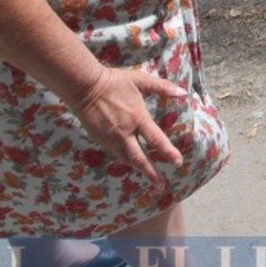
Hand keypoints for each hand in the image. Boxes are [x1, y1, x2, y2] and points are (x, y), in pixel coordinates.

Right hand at [66, 66, 186, 185]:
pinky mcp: (100, 139)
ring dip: (139, 169)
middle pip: (140, 160)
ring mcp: (110, 138)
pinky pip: (116, 153)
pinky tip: (131, 162)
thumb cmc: (114, 81)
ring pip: (127, 159)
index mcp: (137, 118)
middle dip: (151, 174)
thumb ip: (162, 88)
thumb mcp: (140, 80)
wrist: (83, 86)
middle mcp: (124, 132)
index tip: (178, 163)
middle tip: (161, 186)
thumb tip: (182, 93)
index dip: (168, 153)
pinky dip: (126, 160)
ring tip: (149, 177)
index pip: (156, 140)